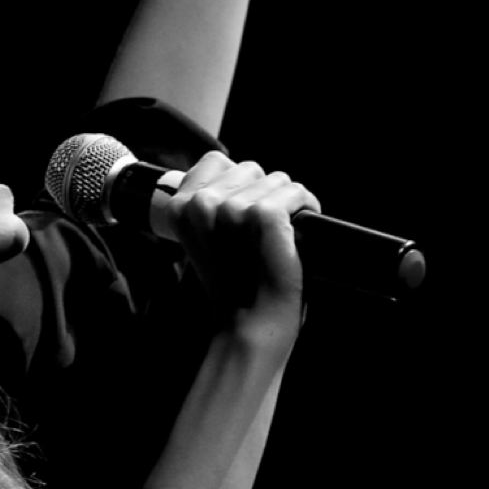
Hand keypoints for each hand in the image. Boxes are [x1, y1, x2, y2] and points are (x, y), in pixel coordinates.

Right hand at [166, 150, 321, 347]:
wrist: (250, 327)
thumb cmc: (233, 285)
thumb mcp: (204, 237)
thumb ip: (210, 204)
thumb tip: (239, 173)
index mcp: (181, 206)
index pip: (215, 160)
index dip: (236, 183)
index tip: (244, 212)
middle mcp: (204, 203)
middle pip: (249, 168)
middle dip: (262, 193)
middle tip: (262, 232)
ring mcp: (234, 208)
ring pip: (276, 179)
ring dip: (286, 202)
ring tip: (280, 235)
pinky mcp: (265, 215)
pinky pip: (297, 192)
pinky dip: (307, 206)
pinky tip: (299, 230)